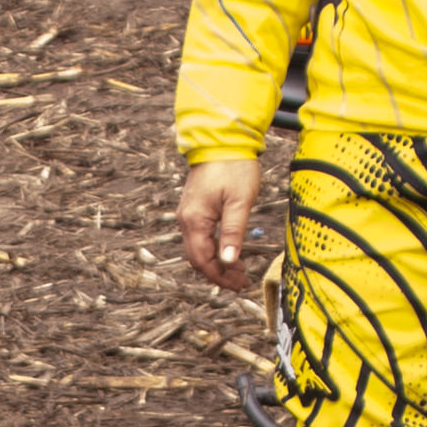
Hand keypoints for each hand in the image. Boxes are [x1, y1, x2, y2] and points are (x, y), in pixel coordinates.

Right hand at [178, 155, 261, 293]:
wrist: (222, 141)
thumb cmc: (234, 168)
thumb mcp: (239, 202)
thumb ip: (233, 233)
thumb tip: (229, 261)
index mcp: (195, 220)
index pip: (203, 259)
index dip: (220, 276)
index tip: (239, 285)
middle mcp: (186, 219)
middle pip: (197, 258)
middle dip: (218, 273)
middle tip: (241, 281)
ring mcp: (187, 214)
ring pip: (197, 249)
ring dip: (216, 263)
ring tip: (238, 270)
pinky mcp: (193, 209)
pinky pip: (199, 237)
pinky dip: (212, 249)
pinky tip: (228, 251)